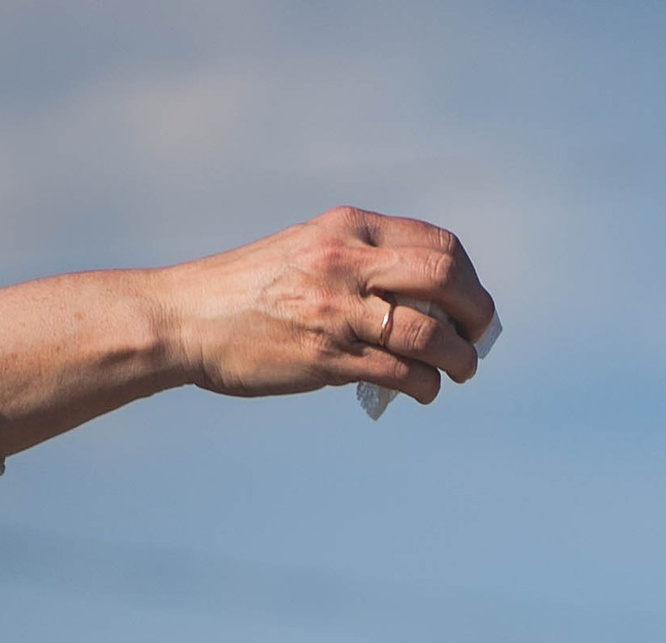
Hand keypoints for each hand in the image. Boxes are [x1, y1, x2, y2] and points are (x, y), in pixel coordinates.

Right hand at [0, 211, 495, 458]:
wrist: (187, 318)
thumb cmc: (250, 292)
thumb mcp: (310, 253)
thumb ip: (361, 264)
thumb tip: (422, 303)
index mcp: (348, 228)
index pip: (438, 244)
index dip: (468, 278)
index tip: (470, 305)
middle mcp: (347, 261)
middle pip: (445, 278)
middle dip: (476, 313)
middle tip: (477, 338)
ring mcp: (338, 310)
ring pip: (430, 333)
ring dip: (460, 359)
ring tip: (459, 372)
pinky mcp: (328, 357)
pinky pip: (400, 373)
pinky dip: (424, 386)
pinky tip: (421, 391)